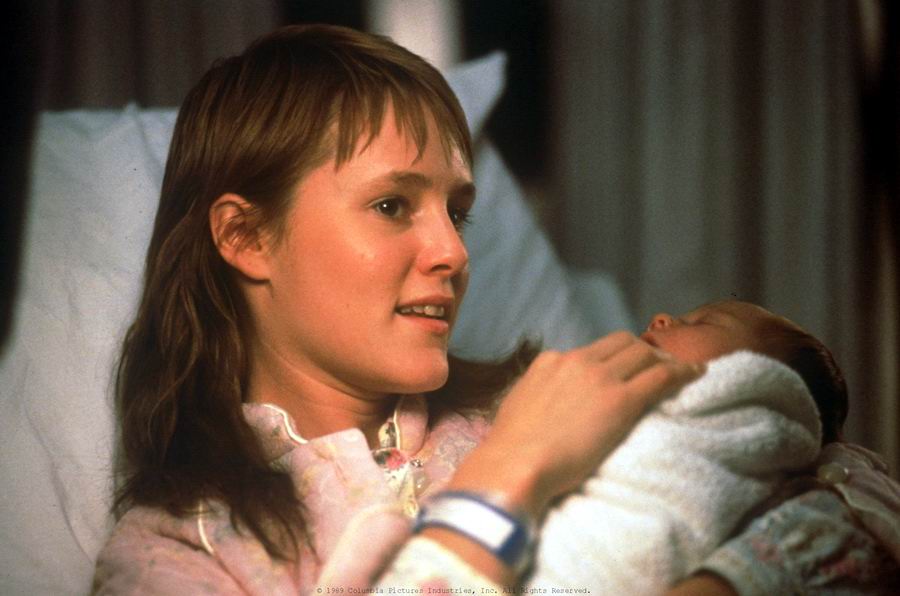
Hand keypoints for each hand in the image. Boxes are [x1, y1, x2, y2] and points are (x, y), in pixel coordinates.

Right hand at [449, 331, 703, 517]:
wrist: (515, 463)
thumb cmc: (510, 449)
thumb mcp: (518, 405)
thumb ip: (539, 394)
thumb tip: (546, 401)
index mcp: (550, 362)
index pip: (592, 350)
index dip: (614, 357)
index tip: (624, 369)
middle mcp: (577, 361)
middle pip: (622, 342)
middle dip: (643, 351)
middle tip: (657, 367)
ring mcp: (601, 378)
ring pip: (644, 353)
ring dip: (664, 360)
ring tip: (680, 371)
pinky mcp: (622, 400)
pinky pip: (662, 377)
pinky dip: (683, 372)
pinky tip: (696, 374)